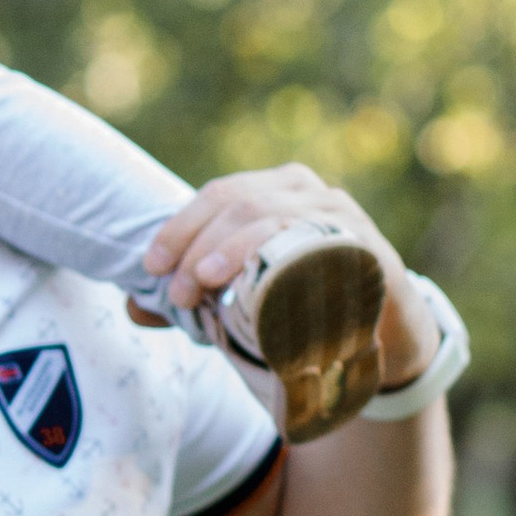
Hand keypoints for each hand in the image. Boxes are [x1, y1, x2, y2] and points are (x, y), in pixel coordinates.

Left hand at [139, 168, 428, 378]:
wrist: (382, 327)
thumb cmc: (303, 299)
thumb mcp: (245, 292)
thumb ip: (194, 295)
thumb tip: (133, 310)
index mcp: (274, 187)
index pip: (217, 194)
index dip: (178, 227)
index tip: (149, 266)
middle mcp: (306, 189)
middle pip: (238, 204)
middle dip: (195, 245)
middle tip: (175, 293)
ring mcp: (338, 213)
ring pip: (270, 217)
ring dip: (227, 250)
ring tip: (200, 282)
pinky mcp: (364, 244)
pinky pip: (317, 240)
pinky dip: (279, 254)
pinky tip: (256, 278)